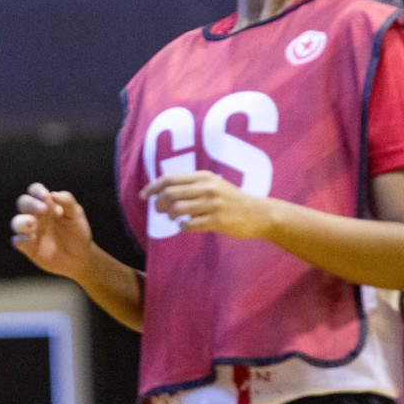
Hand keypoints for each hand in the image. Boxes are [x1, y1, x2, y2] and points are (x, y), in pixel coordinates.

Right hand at [10, 183, 95, 278]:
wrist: (79, 258)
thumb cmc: (78, 232)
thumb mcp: (76, 215)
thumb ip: (67, 201)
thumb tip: (52, 194)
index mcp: (47, 204)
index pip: (35, 191)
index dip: (36, 191)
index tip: (45, 196)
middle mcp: (35, 215)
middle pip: (23, 203)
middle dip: (30, 204)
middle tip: (43, 209)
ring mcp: (30, 231)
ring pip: (16, 222)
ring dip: (21, 221)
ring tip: (32, 223)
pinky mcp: (28, 247)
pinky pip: (17, 240)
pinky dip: (21, 239)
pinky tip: (31, 239)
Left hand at [140, 170, 271, 238]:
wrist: (260, 214)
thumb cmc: (232, 200)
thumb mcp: (213, 185)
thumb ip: (192, 185)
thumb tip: (162, 191)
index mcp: (203, 177)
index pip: (169, 179)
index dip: (152, 188)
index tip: (143, 196)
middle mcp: (207, 187)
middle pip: (169, 193)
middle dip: (159, 204)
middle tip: (160, 211)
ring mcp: (212, 204)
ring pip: (177, 209)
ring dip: (171, 216)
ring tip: (175, 218)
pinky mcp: (217, 221)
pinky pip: (189, 225)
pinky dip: (183, 227)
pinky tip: (186, 226)